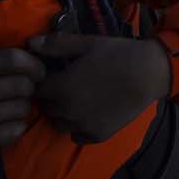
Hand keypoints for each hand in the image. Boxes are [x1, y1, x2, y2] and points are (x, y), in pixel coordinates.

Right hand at [0, 48, 46, 177]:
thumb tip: (33, 62)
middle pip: (23, 84)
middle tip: (21, 95)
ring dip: (22, 110)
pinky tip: (3, 127)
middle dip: (29, 89)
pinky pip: (15, 130)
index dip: (33, 63)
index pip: (12, 58)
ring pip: (22, 108)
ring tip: (8, 111)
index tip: (40, 72)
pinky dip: (16, 128)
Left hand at [27, 33, 171, 144]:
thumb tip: (30, 43)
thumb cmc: (117, 54)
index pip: (37, 90)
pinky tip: (89, 111)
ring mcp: (82, 126)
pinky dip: (78, 126)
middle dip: (52, 96)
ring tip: (77, 98)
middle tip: (67, 83)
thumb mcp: (86, 43)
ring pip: (59, 123)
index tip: (54, 73)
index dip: (43, 81)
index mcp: (61, 88)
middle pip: (46, 107)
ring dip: (62, 112)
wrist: (149, 73)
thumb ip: (56, 45)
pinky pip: (77, 135)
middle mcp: (67, 111)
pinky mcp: (97, 135)